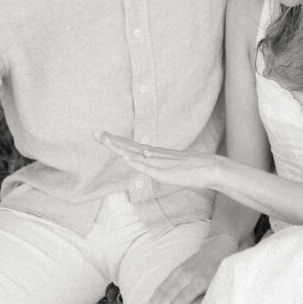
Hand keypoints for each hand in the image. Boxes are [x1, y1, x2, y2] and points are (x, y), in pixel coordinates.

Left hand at [96, 132, 225, 190]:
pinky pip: (147, 166)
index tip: (101, 135)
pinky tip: (125, 157)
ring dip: (118, 147)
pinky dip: (135, 161)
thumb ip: (155, 164)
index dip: (114, 140)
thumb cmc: (189, 169)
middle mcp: (153, 154)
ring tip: (104, 140)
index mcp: (153, 153)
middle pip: (128, 146)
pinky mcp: (165, 171)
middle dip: (110, 140)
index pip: (129, 145)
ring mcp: (158, 161)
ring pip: (134, 153)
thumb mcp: (167, 167)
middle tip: (94, 132)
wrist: (208, 168)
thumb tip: (143, 161)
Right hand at [143, 235, 235, 303]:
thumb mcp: (221, 284)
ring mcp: (178, 273)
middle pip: (167, 298)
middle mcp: (186, 276)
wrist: (216, 249)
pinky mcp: (174, 271)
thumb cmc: (221, 272)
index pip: (181, 300)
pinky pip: (161, 286)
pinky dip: (153, 299)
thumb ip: (213, 299)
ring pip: (161, 292)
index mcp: (199, 281)